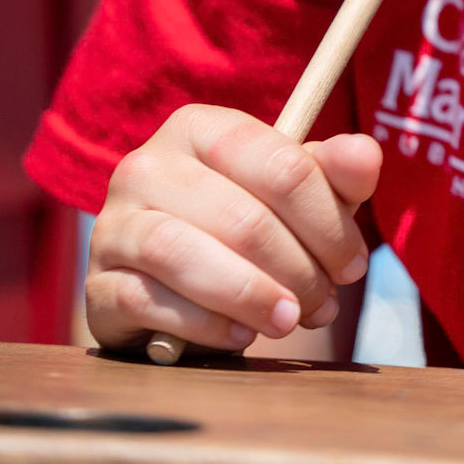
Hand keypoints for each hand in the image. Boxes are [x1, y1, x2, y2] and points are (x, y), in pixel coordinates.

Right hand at [86, 106, 381, 353]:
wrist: (173, 287)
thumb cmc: (244, 228)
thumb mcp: (295, 195)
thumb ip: (334, 173)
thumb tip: (367, 155)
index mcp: (201, 128)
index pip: (280, 165)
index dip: (329, 221)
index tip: (352, 264)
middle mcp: (147, 165)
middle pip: (241, 217)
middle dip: (298, 270)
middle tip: (323, 303)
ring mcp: (113, 224)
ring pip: (186, 256)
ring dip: (252, 297)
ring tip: (288, 321)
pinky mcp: (97, 285)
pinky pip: (151, 304)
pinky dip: (205, 324)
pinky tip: (239, 335)